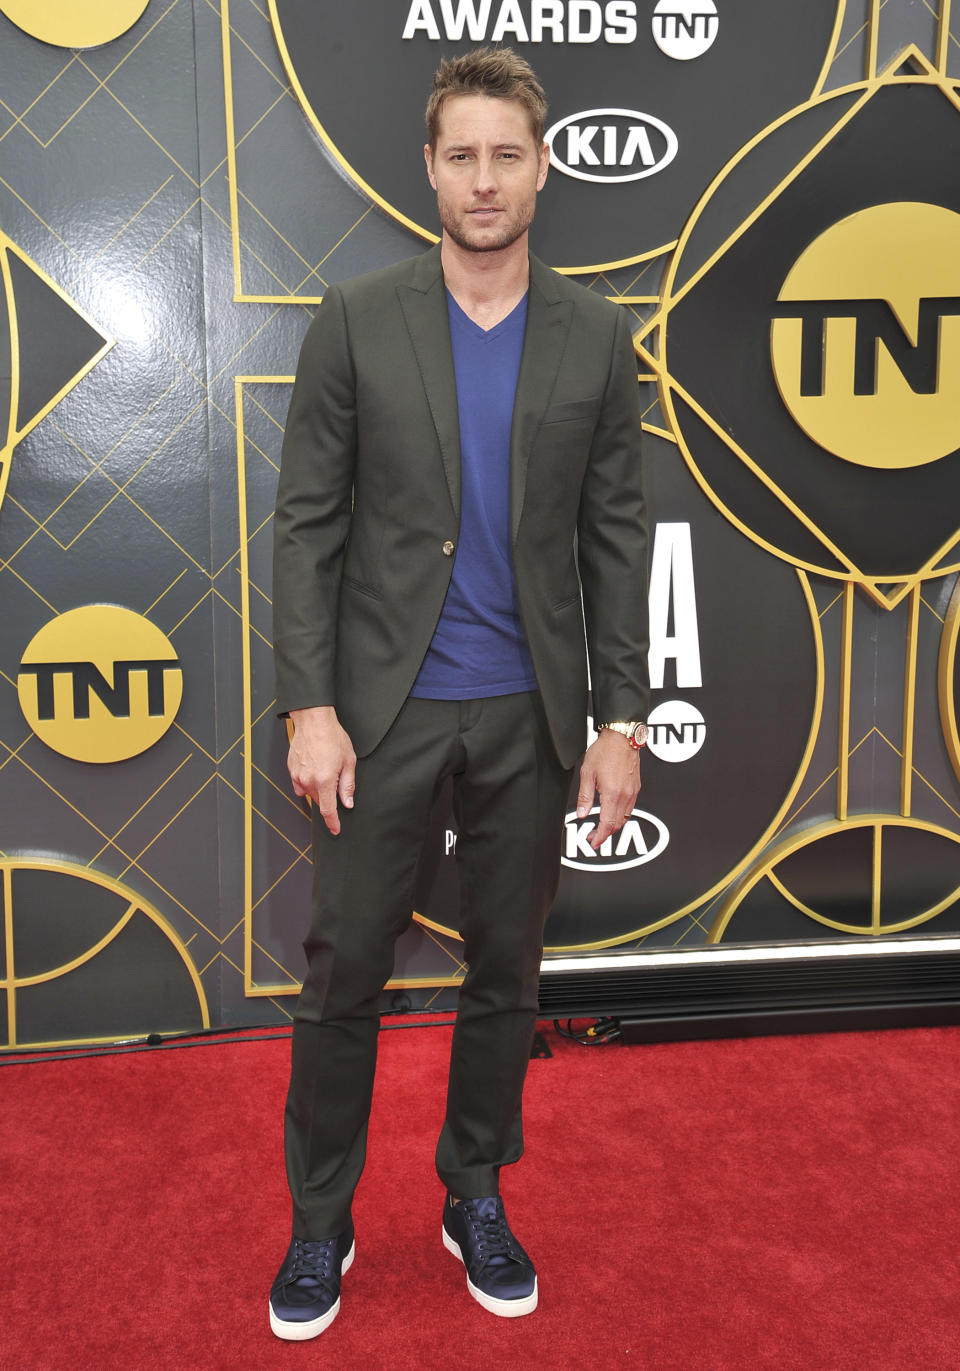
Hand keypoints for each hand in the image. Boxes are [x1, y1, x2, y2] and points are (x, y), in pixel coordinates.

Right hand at [287, 706, 356, 835]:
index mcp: (324, 781)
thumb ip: (347, 785)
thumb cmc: (332, 737)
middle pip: (319, 801)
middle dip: (328, 797)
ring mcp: (297, 776)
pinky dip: (308, 781)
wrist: (313, 721)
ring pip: (309, 793)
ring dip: (318, 788)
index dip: (333, 823)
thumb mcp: (348, 761)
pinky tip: (315, 767)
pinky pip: (300, 783)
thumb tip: (347, 803)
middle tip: (336, 779)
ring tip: (325, 768)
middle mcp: (308, 781)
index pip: (328, 810)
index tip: (336, 830)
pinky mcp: (291, 770)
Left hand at [576, 728, 640, 851]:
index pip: (607, 824)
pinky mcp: (636, 787)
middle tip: (592, 837)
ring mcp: (633, 792)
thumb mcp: (587, 774)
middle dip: (605, 834)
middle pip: (617, 824)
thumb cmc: (605, 751)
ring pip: (624, 818)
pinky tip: (612, 813)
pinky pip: (629, 808)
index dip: (599, 837)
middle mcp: (625, 795)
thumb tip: (582, 814)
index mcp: (612, 794)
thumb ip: (585, 796)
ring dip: (613, 826)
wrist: (622, 736)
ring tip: (601, 827)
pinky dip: (620, 816)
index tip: (593, 843)